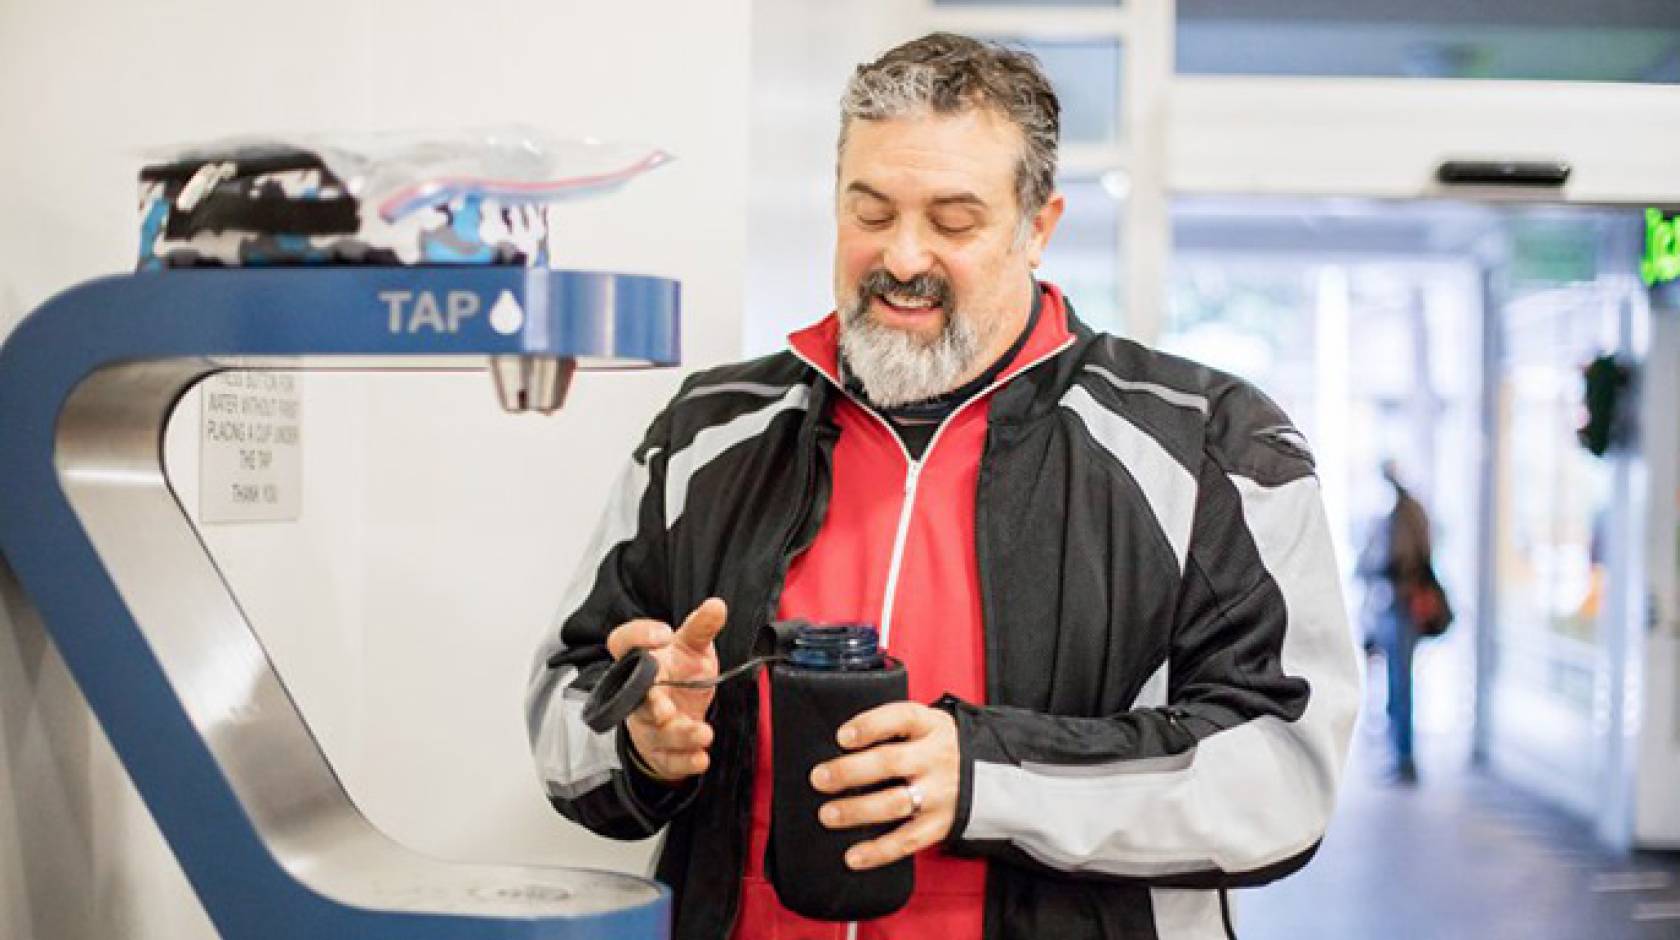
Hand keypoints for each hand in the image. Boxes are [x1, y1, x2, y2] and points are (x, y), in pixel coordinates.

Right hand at [607, 597, 726, 782]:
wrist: (680, 713)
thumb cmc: (680, 674)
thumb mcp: (692, 647)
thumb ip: (701, 628)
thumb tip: (716, 605)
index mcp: (642, 660)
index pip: (623, 642)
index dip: (638, 637)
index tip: (663, 635)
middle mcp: (638, 693)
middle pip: (637, 699)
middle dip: (651, 706)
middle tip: (668, 711)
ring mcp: (646, 723)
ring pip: (655, 732)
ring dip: (679, 735)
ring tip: (704, 733)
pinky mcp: (659, 751)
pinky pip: (667, 760)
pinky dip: (684, 762)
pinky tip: (701, 759)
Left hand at [809, 702, 959, 870]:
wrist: (994, 775)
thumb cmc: (942, 748)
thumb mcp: (927, 725)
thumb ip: (891, 729)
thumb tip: (841, 745)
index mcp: (931, 727)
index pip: (901, 718)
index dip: (870, 726)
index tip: (842, 737)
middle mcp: (935, 758)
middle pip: (890, 762)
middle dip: (850, 771)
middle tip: (820, 778)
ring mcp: (939, 793)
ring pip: (895, 803)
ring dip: (858, 811)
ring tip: (829, 814)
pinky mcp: (940, 824)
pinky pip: (907, 840)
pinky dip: (878, 851)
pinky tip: (854, 855)